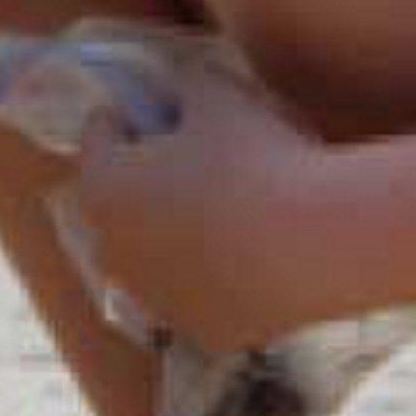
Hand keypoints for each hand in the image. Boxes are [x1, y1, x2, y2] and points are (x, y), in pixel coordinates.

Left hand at [59, 40, 338, 355]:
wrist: (316, 241)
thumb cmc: (257, 158)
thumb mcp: (216, 95)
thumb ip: (185, 82)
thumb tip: (182, 83)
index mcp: (100, 186)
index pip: (100, 137)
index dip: (134, 118)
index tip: (167, 113)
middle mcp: (111, 251)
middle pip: (118, 203)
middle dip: (145, 182)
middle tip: (196, 163)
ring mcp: (154, 300)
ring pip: (154, 259)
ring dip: (175, 238)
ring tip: (228, 214)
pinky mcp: (201, 332)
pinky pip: (199, 298)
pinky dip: (215, 281)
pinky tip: (253, 259)